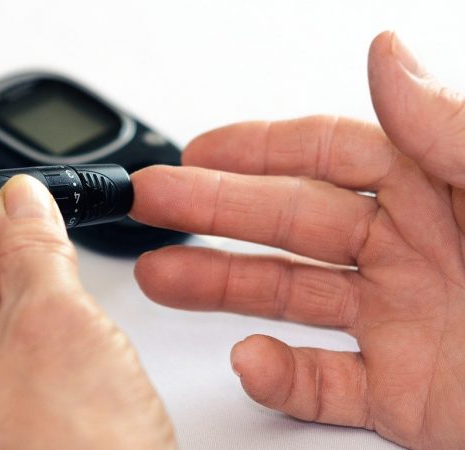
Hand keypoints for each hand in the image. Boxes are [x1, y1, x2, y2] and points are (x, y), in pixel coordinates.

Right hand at [131, 31, 464, 448]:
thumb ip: (454, 130)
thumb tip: (386, 57)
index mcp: (445, 190)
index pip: (331, 154)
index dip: (258, 148)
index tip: (196, 150)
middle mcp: (416, 252)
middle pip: (290, 223)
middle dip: (212, 212)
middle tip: (151, 204)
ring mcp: (406, 325)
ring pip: (291, 298)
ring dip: (221, 289)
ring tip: (161, 277)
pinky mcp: (408, 398)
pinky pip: (327, 384)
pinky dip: (282, 378)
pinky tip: (251, 360)